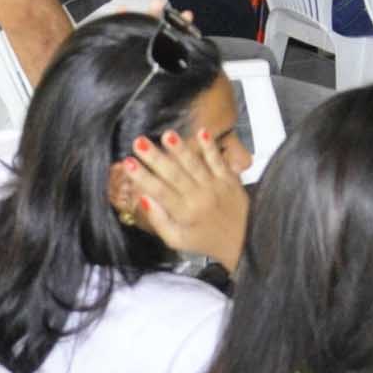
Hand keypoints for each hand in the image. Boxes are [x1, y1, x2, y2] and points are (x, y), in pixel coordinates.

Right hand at [119, 127, 249, 267]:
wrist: (244, 241)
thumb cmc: (206, 241)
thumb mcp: (177, 241)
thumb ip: (159, 221)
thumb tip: (144, 198)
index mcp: (184, 214)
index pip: (159, 191)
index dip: (142, 176)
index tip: (128, 163)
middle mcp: (199, 198)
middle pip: (174, 174)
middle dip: (155, 157)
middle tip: (139, 142)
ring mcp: (216, 186)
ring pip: (195, 164)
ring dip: (180, 149)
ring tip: (167, 135)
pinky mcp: (230, 179)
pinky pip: (218, 160)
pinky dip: (210, 146)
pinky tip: (202, 132)